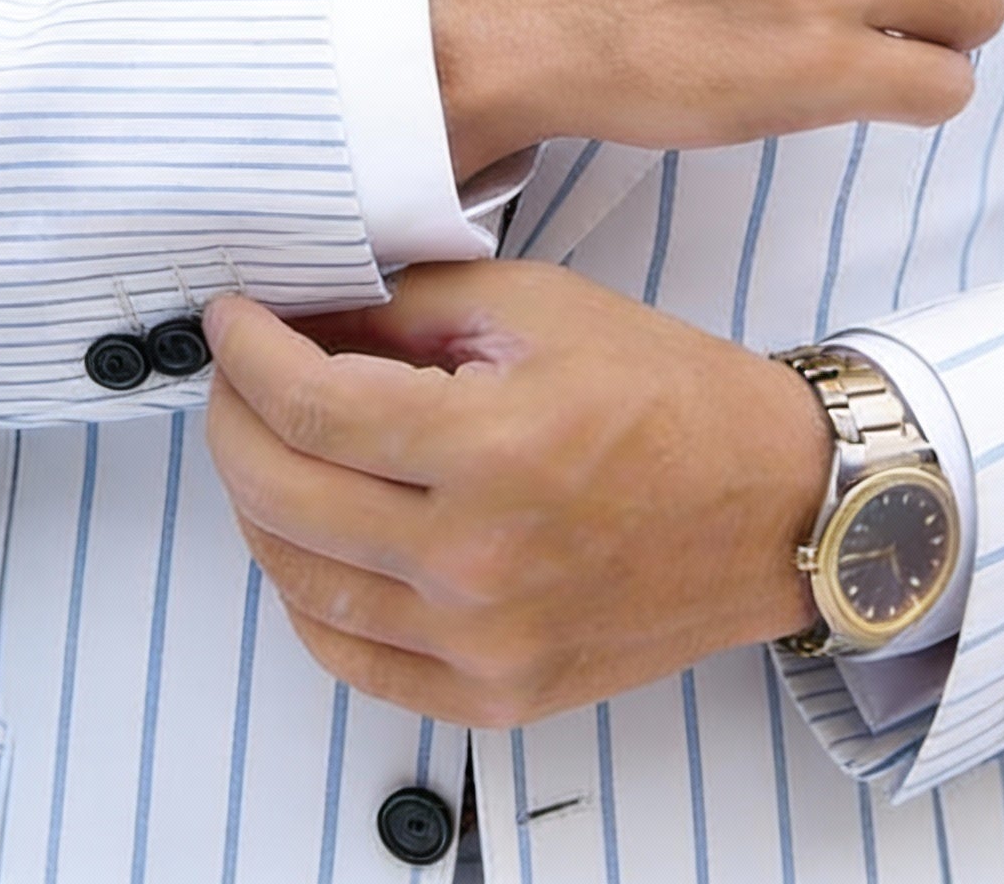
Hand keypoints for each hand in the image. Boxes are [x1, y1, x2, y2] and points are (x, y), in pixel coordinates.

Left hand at [203, 262, 832, 727]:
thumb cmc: (666, 394)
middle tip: (236, 372)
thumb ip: (402, 308)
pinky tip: (311, 532)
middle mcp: (478, 563)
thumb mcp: (534, 308)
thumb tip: (299, 316)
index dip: (244, 353)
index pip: (308, 407)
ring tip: (269, 442)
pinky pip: (350, 655)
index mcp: (492, 450)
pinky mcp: (496, 696)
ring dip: (257, 500)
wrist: (774, 507)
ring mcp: (484, 645)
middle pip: (280, 495)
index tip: (229, 319)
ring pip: (299, 579)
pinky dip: (306, 590)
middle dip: (231, 418)